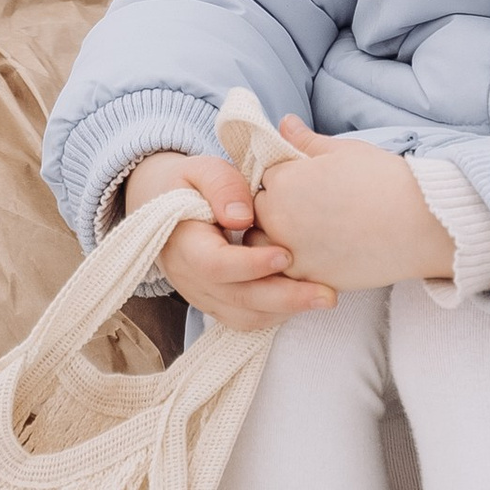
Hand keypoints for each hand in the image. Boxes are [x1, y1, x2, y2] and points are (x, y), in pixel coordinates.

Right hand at [121, 148, 336, 332]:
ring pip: (244, 316)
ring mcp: (202, 295)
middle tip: (326, 293)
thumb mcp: (200, 170)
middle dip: (284, 298)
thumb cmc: (189, 185)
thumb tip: (241, 218)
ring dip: (285, 310)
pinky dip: (276, 313)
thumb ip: (222, 186)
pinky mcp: (216, 303)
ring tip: (323, 297)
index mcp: (183, 243)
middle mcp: (190, 277)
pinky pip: (246, 319)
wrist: (163, 205)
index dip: (250, 265)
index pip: (214, 265)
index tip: (286, 253)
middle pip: (237, 299)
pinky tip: (304, 298)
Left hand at [249, 120, 456, 294]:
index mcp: (284, 180)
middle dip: (277, 207)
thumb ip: (306, 141)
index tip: (306, 182)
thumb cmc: (385, 181)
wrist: (419, 225)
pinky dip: (294, 263)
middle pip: (259, 210)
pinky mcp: (307, 278)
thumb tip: (285, 122)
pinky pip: (284, 271)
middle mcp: (278, 217)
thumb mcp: (345, 151)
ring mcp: (290, 251)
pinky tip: (320, 252)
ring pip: (264, 244)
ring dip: (278, 237)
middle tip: (311, 207)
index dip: (285, 177)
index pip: (266, 176)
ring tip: (313, 232)